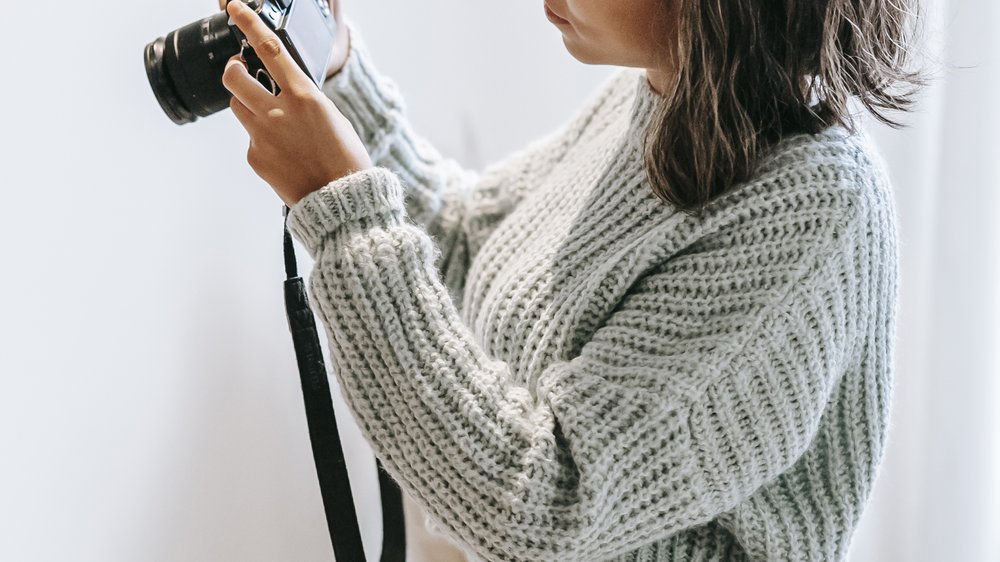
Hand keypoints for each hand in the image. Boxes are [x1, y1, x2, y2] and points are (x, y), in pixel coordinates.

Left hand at [221, 0, 371, 206]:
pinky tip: (284, 155)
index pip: (268, 48)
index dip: (247, 23)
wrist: (341, 201)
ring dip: (249, 105)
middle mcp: (277, 112)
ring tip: (273, 121)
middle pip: (234, 77)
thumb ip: (304, 100)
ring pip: (238, 107)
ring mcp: (262, 136)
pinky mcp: (255, 157)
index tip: (234, 9)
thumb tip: (286, 93)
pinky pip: (251, 139)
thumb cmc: (345, 159)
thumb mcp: (332, 117)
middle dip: (234, 69)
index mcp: (304, 96)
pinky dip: (263, 142)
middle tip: (240, 69)